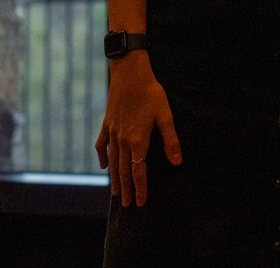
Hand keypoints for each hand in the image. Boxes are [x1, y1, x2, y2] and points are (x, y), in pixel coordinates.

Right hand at [95, 53, 181, 206]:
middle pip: (124, 171)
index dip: (141, 188)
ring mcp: (113, 133)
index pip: (139, 171)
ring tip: (117, 193)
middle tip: (128, 205)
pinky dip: (103, 157)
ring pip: (113, 162)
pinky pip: (102, 145)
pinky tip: (104, 165)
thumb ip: (170, 139)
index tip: (141, 203)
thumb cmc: (151, 92)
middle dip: (127, 189)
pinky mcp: (107, 124)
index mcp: (138, 140)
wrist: (129, 73)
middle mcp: (123, 140)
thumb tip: (178, 162)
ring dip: (115, 179)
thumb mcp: (165, 114)